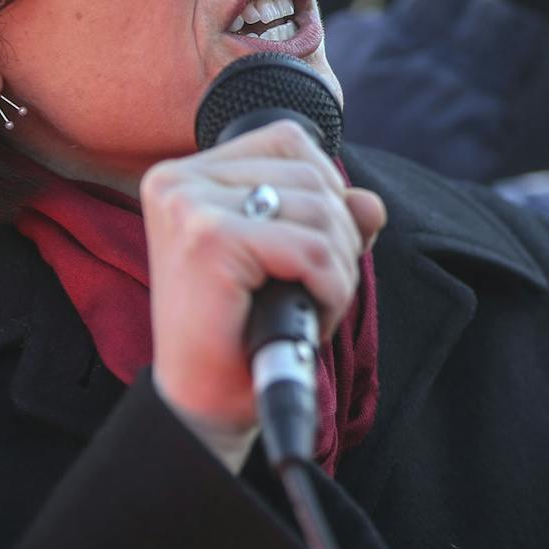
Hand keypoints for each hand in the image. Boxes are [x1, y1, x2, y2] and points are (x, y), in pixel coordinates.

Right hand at [141, 120, 386, 431]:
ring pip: (320, 211)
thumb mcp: (295, 260)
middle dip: (338, 238)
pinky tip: (311, 319)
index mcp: (187, 174)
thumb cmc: (243, 332)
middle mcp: (179, 180)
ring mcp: (190, 205)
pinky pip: (311, 249)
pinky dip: (331, 289)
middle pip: (313, 175)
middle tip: (314, 290)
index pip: (290, 141)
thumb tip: (370, 204)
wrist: (205, 407)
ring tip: (309, 306)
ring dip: (337, 269)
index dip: (325, 193)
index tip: (311, 250)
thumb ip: (332, 219)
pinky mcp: (209, 239)